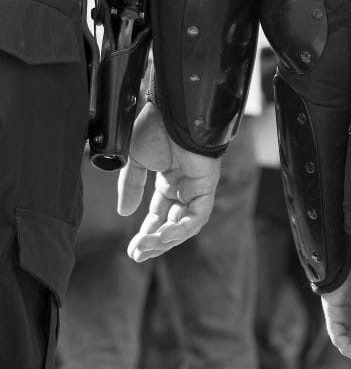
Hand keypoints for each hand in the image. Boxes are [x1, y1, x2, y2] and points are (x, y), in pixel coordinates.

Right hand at [120, 99, 222, 261]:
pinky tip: (165, 235)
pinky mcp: (207, 186)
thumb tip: (125, 213)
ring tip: (146, 247)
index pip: (159, 215)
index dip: (147, 233)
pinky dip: (182, 228)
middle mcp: (184, 187)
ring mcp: (197, 188)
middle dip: (155, 242)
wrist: (170, 114)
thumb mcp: (134, 162)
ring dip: (165, 239)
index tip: (133, 250)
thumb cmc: (154, 129)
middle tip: (138, 255)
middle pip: (172, 224)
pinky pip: (197, 216)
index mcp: (168, 182)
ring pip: (185, 225)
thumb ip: (130, 187)